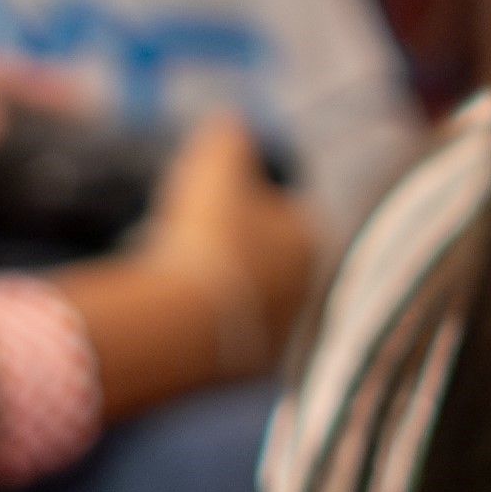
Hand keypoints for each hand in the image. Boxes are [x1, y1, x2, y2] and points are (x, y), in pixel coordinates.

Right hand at [123, 113, 315, 381]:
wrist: (181, 322)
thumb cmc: (205, 234)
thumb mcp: (214, 167)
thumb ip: (227, 139)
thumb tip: (231, 121)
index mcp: (309, 236)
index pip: (289, 211)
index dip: (253, 202)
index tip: (221, 204)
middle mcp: (309, 286)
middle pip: (275, 260)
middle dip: (241, 249)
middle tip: (200, 242)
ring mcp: (285, 331)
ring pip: (256, 301)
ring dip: (226, 289)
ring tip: (183, 279)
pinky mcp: (256, 370)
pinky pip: (234, 338)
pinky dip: (212, 327)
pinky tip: (180, 317)